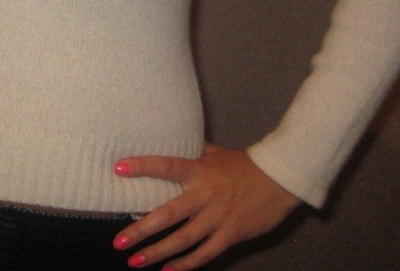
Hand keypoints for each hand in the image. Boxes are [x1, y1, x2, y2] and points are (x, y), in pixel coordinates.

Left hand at [112, 145, 299, 269]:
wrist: (281, 179)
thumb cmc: (245, 164)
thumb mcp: (217, 153)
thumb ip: (195, 151)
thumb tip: (175, 140)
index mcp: (200, 170)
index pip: (166, 165)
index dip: (143, 166)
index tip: (118, 168)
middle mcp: (206, 195)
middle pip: (168, 214)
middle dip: (141, 229)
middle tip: (119, 241)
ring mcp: (218, 217)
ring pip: (183, 239)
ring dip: (158, 253)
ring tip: (135, 261)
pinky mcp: (231, 234)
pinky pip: (205, 253)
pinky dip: (186, 264)